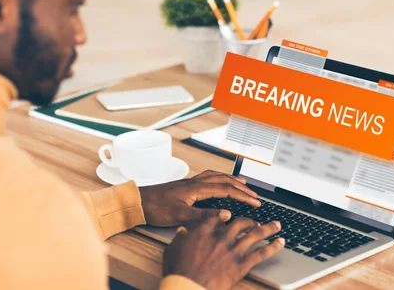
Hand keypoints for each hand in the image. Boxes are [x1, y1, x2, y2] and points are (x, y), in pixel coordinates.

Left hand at [139, 170, 260, 226]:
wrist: (137, 202)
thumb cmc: (156, 208)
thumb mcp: (180, 216)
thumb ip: (204, 216)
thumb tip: (226, 215)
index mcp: (196, 188)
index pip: (226, 189)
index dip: (243, 196)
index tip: (256, 202)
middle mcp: (194, 182)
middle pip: (224, 180)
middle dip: (241, 187)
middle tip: (255, 195)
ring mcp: (189, 183)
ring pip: (216, 177)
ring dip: (231, 180)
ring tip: (241, 183)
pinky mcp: (184, 186)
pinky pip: (207, 178)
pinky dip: (218, 179)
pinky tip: (217, 184)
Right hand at [163, 217, 284, 289]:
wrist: (188, 285)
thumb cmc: (179, 270)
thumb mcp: (174, 248)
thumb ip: (180, 237)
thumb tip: (182, 232)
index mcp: (205, 230)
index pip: (219, 216)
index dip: (226, 215)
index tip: (230, 215)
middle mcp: (222, 236)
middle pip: (241, 222)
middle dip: (251, 220)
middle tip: (257, 222)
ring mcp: (233, 249)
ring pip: (256, 234)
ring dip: (269, 228)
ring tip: (277, 225)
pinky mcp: (242, 263)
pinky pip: (262, 252)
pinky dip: (273, 246)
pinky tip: (280, 242)